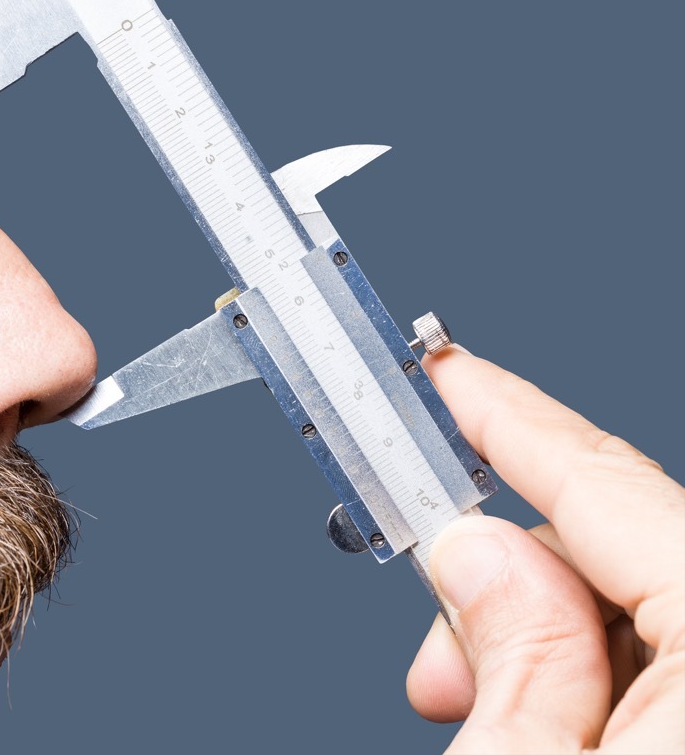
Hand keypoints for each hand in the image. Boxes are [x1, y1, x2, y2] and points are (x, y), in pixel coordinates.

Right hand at [406, 347, 683, 753]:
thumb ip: (516, 648)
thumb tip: (480, 550)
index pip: (613, 488)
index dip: (510, 420)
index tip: (450, 378)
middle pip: (633, 553)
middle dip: (516, 582)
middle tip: (439, 653)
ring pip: (653, 614)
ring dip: (549, 646)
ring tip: (479, 712)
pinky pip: (680, 673)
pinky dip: (602, 686)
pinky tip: (550, 729)